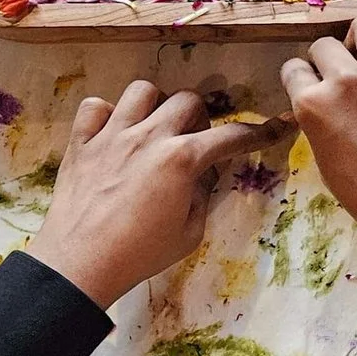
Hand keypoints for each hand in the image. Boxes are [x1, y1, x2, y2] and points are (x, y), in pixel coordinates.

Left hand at [26, 83, 270, 310]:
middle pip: (187, 100)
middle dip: (200, 118)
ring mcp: (111, 135)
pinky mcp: (81, 143)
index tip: (277, 127)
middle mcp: (149, 137)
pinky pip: (95, 106)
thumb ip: (201, 195)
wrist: (79, 265)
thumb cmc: (139, 254)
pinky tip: (112, 136)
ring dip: (155, 106)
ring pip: (142, 91)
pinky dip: (106, 115)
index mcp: (181, 159)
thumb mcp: (189, 232)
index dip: (260, 132)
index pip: (231, 136)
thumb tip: (203, 174)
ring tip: (154, 129)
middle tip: (194, 142)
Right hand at [278, 14, 356, 246]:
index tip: (311, 85)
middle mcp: (343, 80)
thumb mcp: (323, 156)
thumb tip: (323, 104)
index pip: (293, 68)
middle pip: (324, 44)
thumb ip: (318, 120)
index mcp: (311, 104)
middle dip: (328, 57)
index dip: (302, 77)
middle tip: (341, 75)